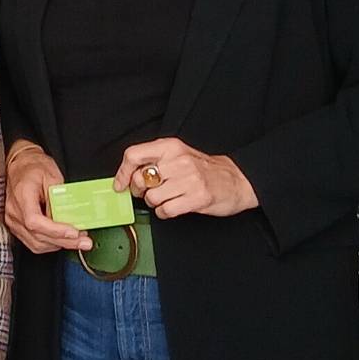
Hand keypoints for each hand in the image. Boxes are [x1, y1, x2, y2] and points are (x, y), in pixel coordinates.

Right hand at [3, 141, 88, 253]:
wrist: (20, 164)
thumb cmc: (34, 167)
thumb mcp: (51, 175)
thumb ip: (59, 198)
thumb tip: (69, 218)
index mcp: (21, 196)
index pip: (35, 221)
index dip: (55, 230)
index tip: (74, 232)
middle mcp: (14, 212)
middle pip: (38, 236)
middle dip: (65, 241)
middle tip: (84, 241)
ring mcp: (13, 221)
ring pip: (36, 243)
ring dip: (59, 244)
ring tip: (77, 240)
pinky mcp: (17, 226)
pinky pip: (33, 242)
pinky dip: (50, 244)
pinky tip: (62, 239)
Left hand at [112, 138, 258, 218]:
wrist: (237, 180)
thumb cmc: (204, 169)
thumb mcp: (178, 155)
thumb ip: (153, 160)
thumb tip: (125, 176)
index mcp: (171, 146)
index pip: (133, 155)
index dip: (122, 173)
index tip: (120, 184)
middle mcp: (179, 160)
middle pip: (140, 180)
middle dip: (140, 191)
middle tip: (150, 192)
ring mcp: (189, 179)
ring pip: (151, 197)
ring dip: (155, 203)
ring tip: (167, 198)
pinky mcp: (197, 198)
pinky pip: (165, 210)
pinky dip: (165, 212)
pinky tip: (173, 207)